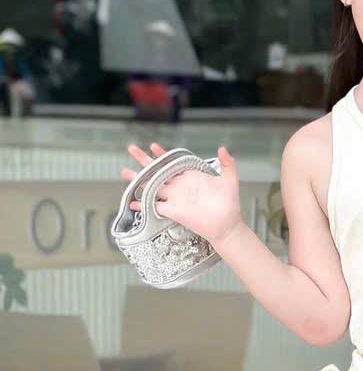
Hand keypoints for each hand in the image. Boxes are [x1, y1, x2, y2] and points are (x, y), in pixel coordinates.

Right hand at [121, 141, 241, 245]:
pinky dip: (142, 205)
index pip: (173, 162)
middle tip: (131, 148)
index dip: (162, 154)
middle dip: (143, 160)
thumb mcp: (230, 180)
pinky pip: (154, 207)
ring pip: (152, 186)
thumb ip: (228, 163)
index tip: (153, 145)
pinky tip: (131, 202)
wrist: (227, 224)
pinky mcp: (173, 211)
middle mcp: (179, 186)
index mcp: (189, 176)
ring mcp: (175, 198)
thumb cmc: (229, 204)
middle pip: (157, 171)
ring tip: (124, 171)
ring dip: (138, 180)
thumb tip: (222, 148)